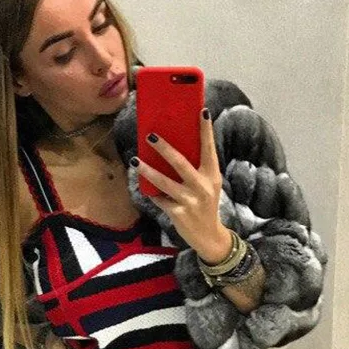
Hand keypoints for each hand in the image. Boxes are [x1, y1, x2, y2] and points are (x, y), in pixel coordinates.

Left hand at [134, 109, 232, 261]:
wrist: (208, 236)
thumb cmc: (205, 205)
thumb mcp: (207, 186)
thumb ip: (195, 170)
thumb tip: (173, 150)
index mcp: (212, 175)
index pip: (209, 148)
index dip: (206, 130)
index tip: (202, 111)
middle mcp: (202, 186)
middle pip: (181, 163)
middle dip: (165, 148)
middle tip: (151, 136)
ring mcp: (190, 201)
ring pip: (164, 182)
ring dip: (148, 170)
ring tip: (136, 161)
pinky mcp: (178, 213)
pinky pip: (160, 199)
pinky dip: (152, 193)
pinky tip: (145, 186)